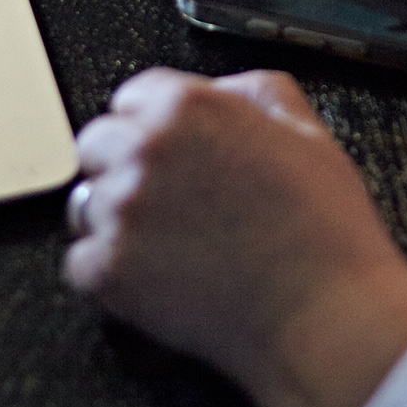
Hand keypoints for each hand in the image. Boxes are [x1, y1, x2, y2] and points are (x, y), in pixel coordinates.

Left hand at [67, 68, 406, 406]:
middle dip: (123, 167)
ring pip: (84, 205)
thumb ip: (255, 93)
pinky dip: (109, 273)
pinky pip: (80, 262)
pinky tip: (156, 278)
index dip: (153, 126)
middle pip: (95, 145)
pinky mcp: (109, 270)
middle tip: (166, 202)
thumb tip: (223, 91)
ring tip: (166, 245)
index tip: (167, 152)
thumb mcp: (308, 133)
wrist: (325, 316)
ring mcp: (122, 211)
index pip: (131, 97)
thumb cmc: (324, 233)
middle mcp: (144, 151)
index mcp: (188, 108)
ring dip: (113, 220)